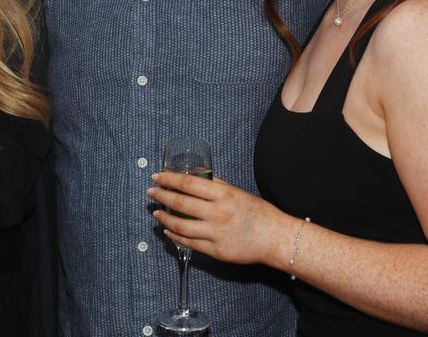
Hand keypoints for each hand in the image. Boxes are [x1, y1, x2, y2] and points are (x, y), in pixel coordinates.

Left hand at [148, 173, 293, 266]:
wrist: (276, 238)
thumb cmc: (258, 213)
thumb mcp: (238, 192)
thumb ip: (216, 186)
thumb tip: (195, 177)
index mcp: (223, 194)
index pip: (188, 184)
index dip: (168, 180)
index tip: (157, 177)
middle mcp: (218, 213)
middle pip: (181, 203)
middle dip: (162, 196)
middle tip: (151, 193)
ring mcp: (216, 233)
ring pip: (181, 226)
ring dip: (165, 218)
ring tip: (156, 213)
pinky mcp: (217, 251)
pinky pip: (190, 243)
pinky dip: (175, 236)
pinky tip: (168, 231)